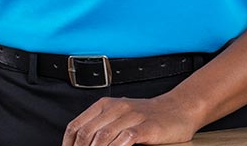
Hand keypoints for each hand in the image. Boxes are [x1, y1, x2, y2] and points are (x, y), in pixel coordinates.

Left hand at [62, 92, 203, 145]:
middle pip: (88, 133)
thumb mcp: (120, 117)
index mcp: (106, 105)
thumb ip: (101, 129)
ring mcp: (133, 116)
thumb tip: (79, 144)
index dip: (68, 145)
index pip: (76, 126)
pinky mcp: (147, 126)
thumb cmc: (147, 117)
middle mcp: (117, 107)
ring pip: (104, 136)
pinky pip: (127, 138)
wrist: (178, 109)